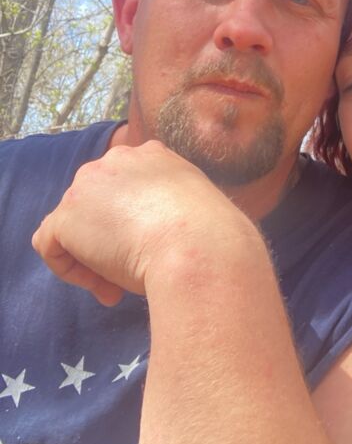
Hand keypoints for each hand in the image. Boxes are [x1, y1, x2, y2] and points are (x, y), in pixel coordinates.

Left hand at [32, 140, 254, 305]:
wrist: (199, 246)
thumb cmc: (209, 236)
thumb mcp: (194, 206)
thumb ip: (171, 207)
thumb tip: (159, 230)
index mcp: (154, 156)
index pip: (127, 187)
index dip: (133, 223)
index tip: (151, 249)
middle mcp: (118, 158)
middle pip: (97, 202)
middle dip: (109, 240)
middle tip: (130, 272)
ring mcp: (88, 184)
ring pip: (74, 224)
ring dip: (93, 257)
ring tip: (118, 287)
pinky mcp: (67, 216)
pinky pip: (50, 245)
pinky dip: (69, 268)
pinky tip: (101, 285)